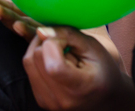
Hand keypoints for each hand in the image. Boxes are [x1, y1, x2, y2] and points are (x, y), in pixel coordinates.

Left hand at [0, 0, 134, 110]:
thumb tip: (40, 31)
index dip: (55, 43)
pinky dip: (38, 59)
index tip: (67, 40)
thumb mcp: (92, 46)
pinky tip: (55, 60)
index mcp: (79, 88)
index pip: (52, 65)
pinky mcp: (40, 99)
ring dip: (40, 49)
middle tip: (66, 45)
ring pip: (28, 62)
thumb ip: (67, 35)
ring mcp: (48, 102)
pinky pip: (29, 69)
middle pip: (36, 58)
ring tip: (61, 52)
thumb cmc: (103, 69)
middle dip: (47, 43)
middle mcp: (60, 101)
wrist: (106, 97)